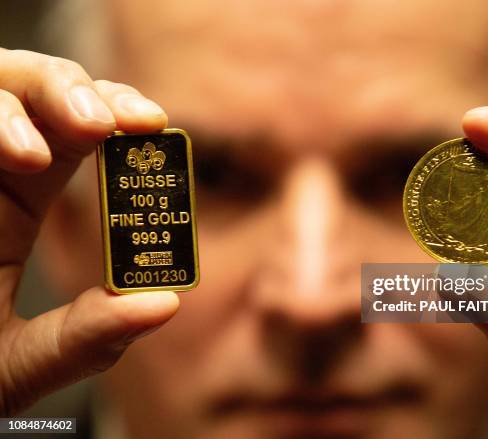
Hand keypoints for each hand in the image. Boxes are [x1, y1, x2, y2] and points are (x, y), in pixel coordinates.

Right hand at [0, 49, 178, 414]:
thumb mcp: (24, 361)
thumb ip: (90, 336)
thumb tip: (167, 304)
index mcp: (21, 195)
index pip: (78, 128)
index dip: (117, 113)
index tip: (155, 126)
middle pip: (36, 88)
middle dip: (76, 90)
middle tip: (107, 123)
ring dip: (32, 94)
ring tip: (61, 140)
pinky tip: (21, 152)